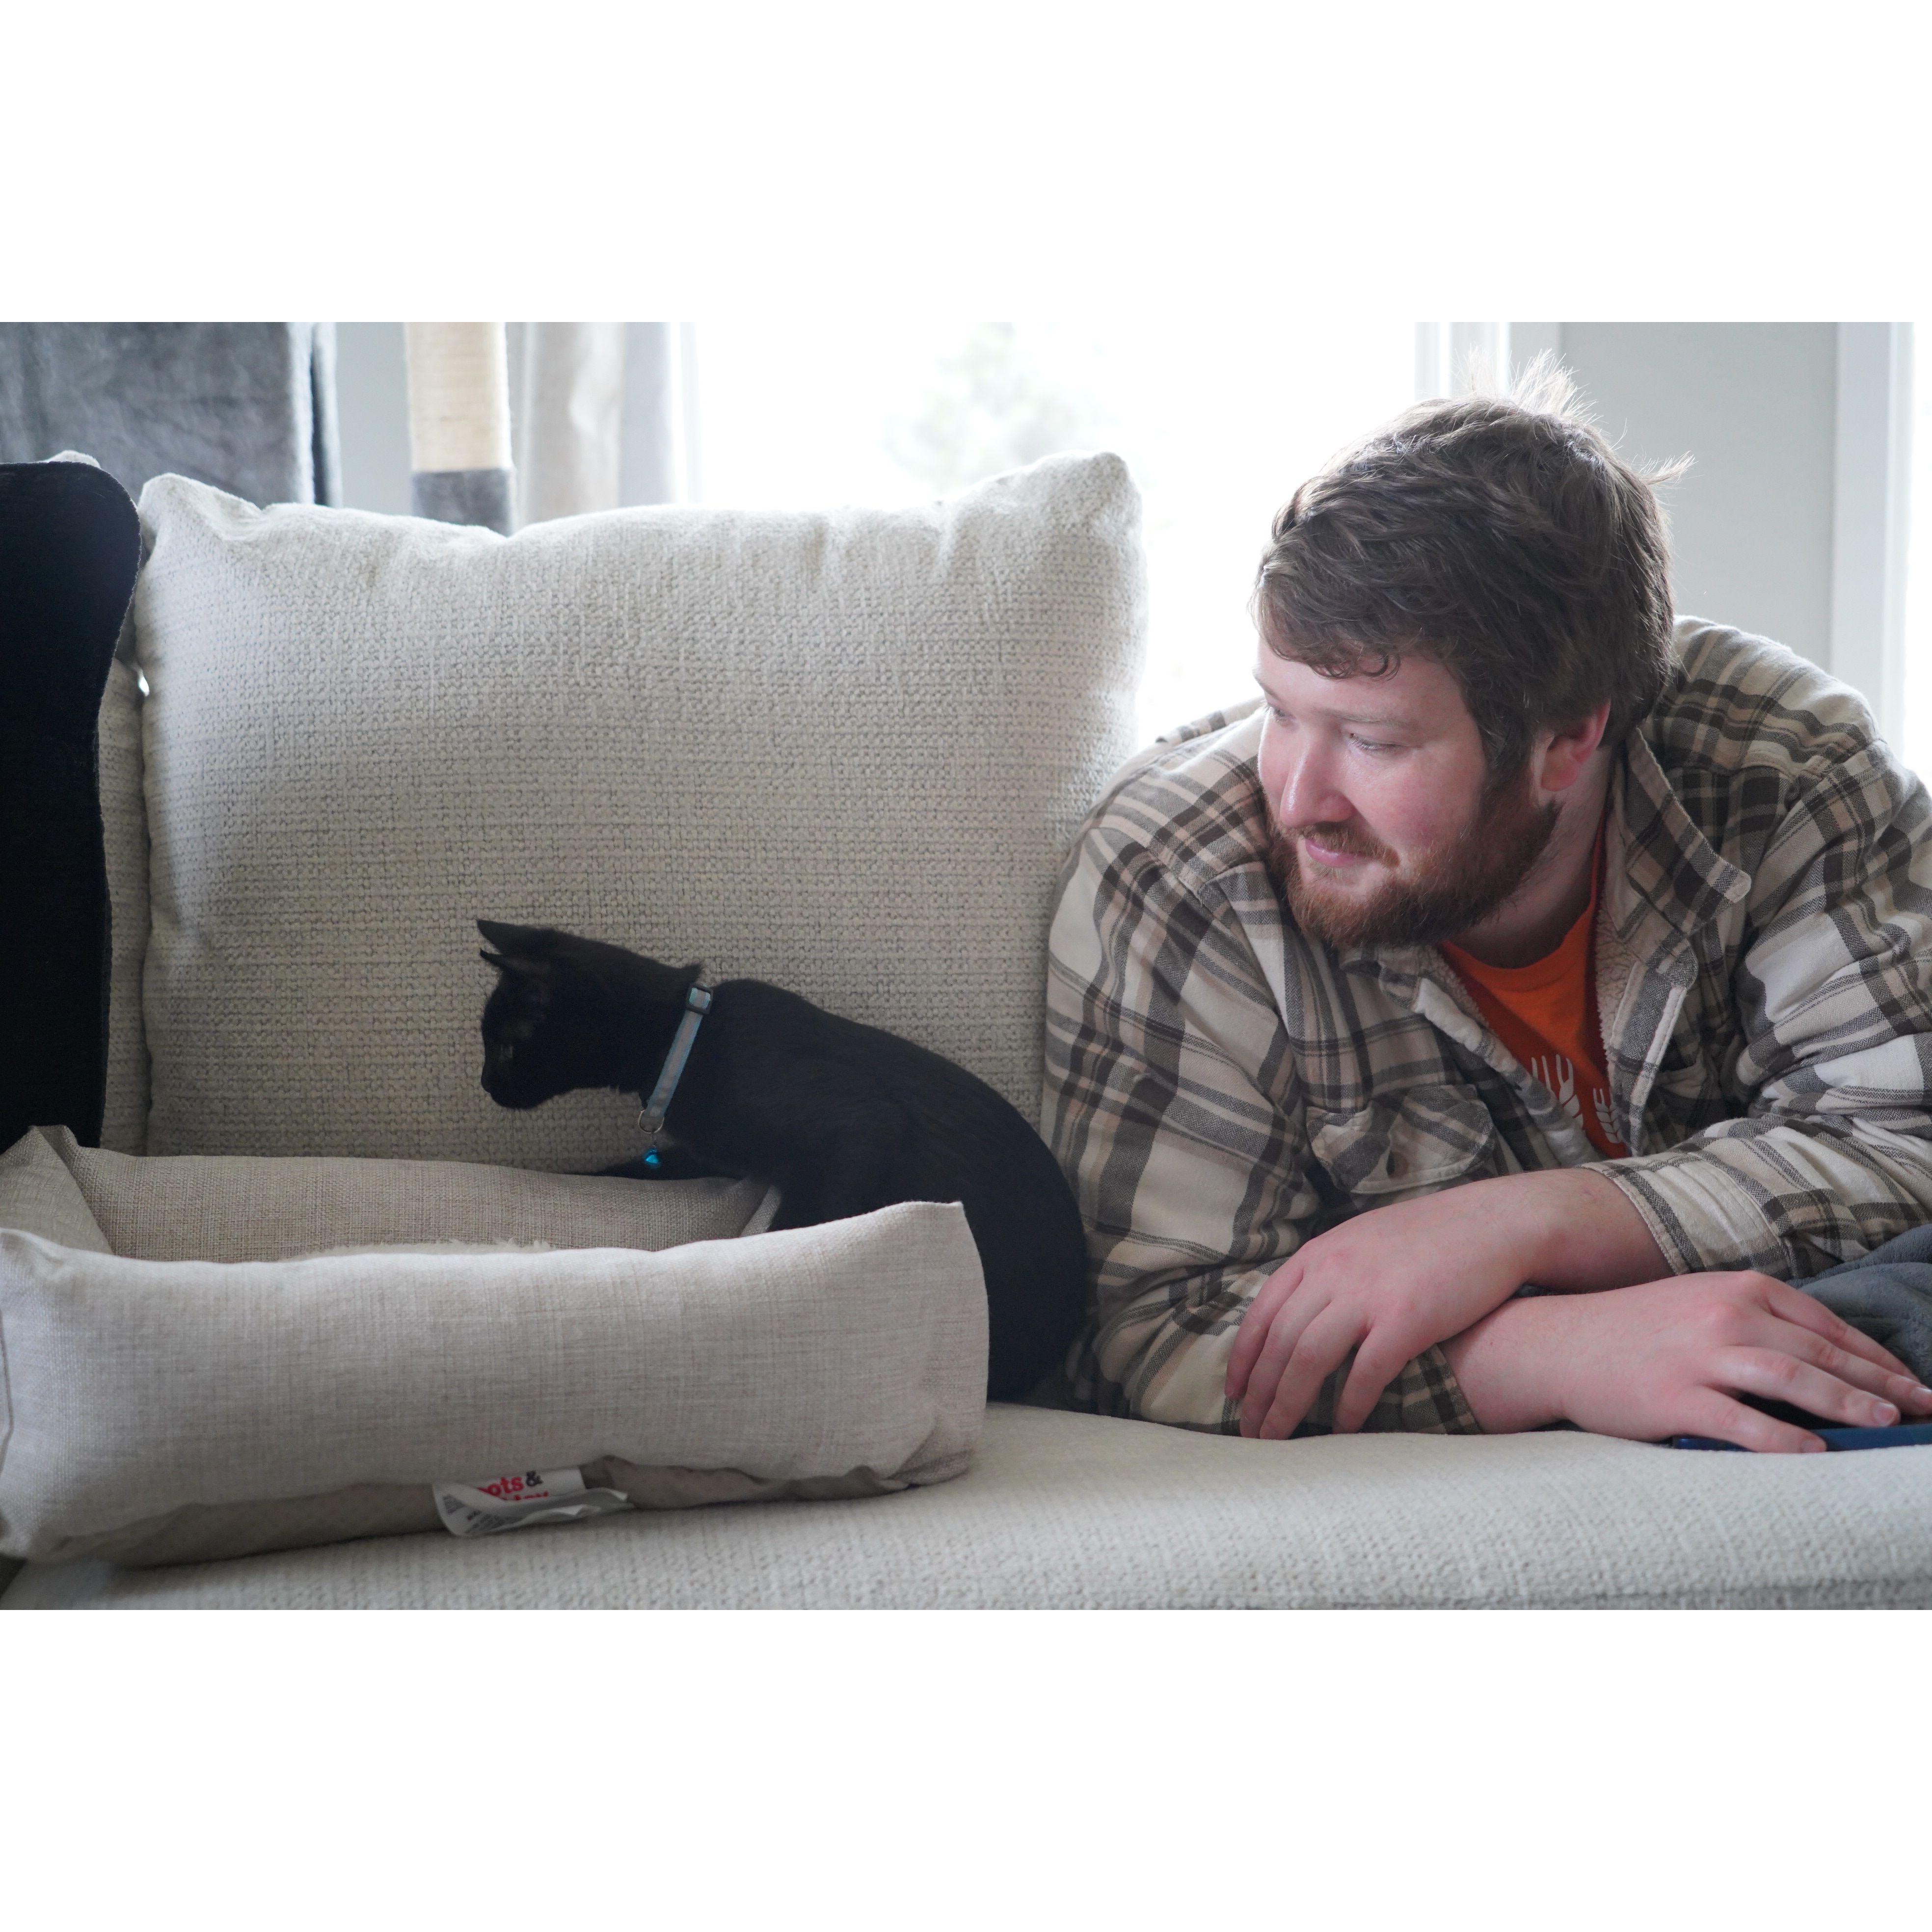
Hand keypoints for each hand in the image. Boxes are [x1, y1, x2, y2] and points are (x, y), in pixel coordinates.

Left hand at [1225, 1184, 1548, 1438]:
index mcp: (1318, 1254)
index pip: (1262, 1312)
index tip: (1235, 1394)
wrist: (1495, 1222)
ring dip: (1288, 1406)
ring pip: (1308, 1360)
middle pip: (1279, 1342)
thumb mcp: (1362, 1240)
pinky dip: (1349, 1406)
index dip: (1244, 1358)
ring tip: (1279, 1440)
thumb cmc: (1431, 1237)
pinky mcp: (1407, 1319)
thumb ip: (1327, 1271)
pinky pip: (1365, 1373)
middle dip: (1259, 1394)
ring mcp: (1368, 1294)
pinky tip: (1343, 1431)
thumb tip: (1299, 1311)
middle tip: (1250, 1433)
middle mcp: (1334, 1271)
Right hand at [1445, 1270, 1931, 1450]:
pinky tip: (1817, 1454)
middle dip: (1880, 1383)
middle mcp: (1725, 1316)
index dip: (1876, 1357)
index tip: (1911, 1383)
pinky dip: (1785, 1440)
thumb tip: (1822, 1359)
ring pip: (1792, 1380)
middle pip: (1820, 1353)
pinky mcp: (1676, 1397)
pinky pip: (1742, 1422)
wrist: (1557, 1343)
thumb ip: (1756, 1321)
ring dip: (1847, 1404)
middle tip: (1923, 1406)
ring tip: (1885, 1424)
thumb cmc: (1634, 1330)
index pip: (1825, 1326)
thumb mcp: (1699, 1305)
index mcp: (1737, 1290)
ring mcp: (1700, 1356)